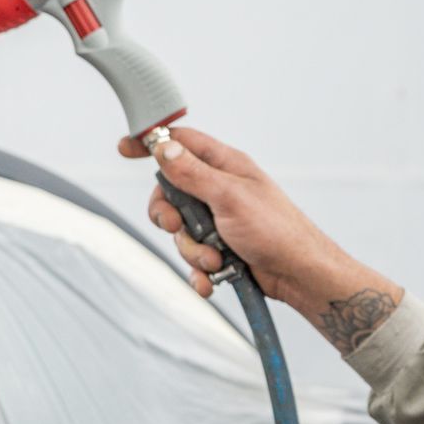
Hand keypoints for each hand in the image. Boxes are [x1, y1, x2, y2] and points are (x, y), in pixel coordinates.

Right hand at [120, 127, 331, 302]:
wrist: (299, 274)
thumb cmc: (277, 230)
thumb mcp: (229, 196)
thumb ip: (192, 174)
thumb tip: (163, 148)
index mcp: (225, 166)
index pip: (181, 144)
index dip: (152, 144)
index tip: (125, 149)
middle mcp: (220, 190)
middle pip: (170, 194)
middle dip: (169, 216)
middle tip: (180, 226)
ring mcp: (220, 220)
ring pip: (181, 232)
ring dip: (193, 250)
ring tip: (216, 258)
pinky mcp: (222, 248)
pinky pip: (195, 258)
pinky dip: (200, 272)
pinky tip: (212, 280)